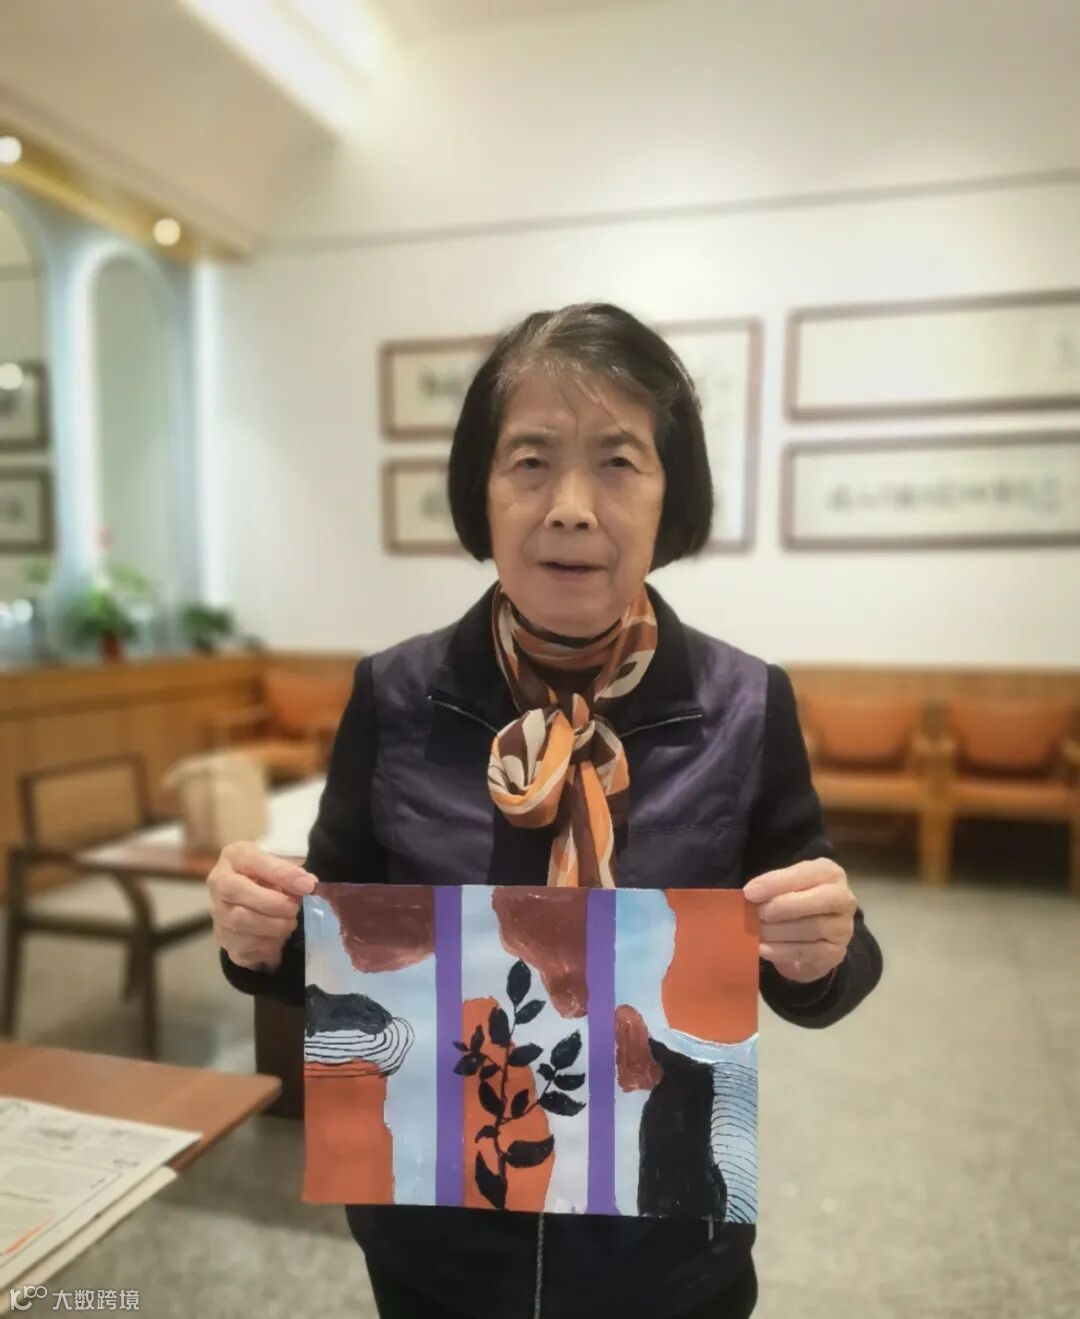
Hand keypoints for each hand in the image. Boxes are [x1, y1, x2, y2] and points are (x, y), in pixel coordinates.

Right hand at [207, 842, 315, 971]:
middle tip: (295, 908)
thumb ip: (292, 872)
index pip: (251, 859)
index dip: (281, 873)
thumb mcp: (280, 865)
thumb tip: (308, 885)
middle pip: (235, 891)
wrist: (252, 903)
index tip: (307, 886)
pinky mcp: (224, 940)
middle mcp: (218, 883)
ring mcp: (218, 913)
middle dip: (273, 903)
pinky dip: (269, 944)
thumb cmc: (269, 878)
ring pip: (240, 921)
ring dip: (273, 925)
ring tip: (290, 922)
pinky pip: (245, 945)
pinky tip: (279, 937)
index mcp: (234, 856)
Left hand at [743, 858, 855, 984]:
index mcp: (829, 873)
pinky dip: (781, 951)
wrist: (808, 941)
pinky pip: (809, 952)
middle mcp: (844, 898)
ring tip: (757, 932)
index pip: (806, 873)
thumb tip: (749, 895)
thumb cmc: (792, 905)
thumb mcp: (784, 888)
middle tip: (758, 914)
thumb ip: (772, 888)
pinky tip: (763, 949)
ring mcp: (843, 928)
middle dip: (783, 906)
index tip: (750, 892)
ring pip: (814, 928)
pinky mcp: (836, 953)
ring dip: (779, 931)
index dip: (777, 882)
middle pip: (820, 900)